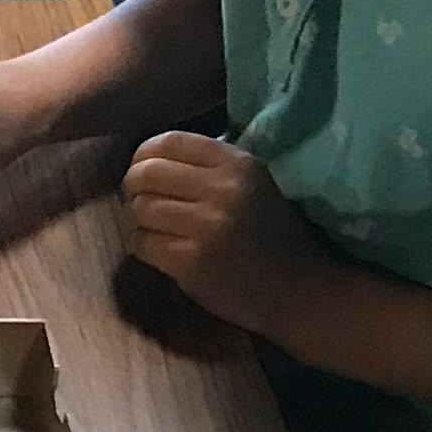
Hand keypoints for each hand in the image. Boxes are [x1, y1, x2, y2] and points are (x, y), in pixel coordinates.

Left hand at [121, 131, 325, 338]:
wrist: (297, 290)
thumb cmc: (272, 235)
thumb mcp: (252, 184)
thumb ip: (208, 166)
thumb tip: (149, 159)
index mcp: (238, 164)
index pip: (170, 141)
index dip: (144, 153)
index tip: (141, 167)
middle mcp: (222, 190)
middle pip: (147, 173)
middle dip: (134, 184)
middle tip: (139, 198)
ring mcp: (206, 227)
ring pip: (140, 208)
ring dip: (139, 217)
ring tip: (154, 225)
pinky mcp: (191, 262)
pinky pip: (143, 243)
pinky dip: (143, 244)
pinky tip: (158, 248)